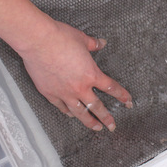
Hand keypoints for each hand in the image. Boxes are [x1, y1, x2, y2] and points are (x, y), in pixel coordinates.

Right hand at [18, 20, 132, 130]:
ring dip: (89, 121)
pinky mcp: (49, 93)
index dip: (121, 95)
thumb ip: (94, 44)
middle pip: (96, 106)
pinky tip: (71, 115)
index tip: (128, 102)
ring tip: (95, 128)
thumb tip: (102, 43)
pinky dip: (68, 112)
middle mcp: (79, 87)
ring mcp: (64, 92)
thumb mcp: (82, 39)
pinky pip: (61, 107)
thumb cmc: (60, 38)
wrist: (38, 41)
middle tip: (112, 126)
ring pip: (79, 112)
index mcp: (90, 74)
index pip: (111, 87)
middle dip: (106, 117)